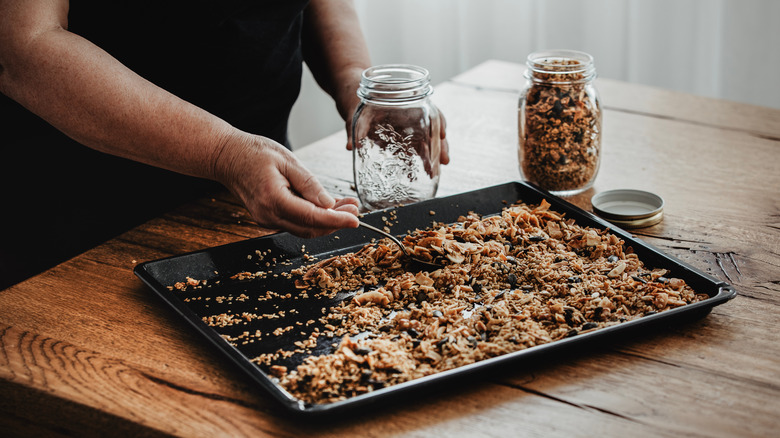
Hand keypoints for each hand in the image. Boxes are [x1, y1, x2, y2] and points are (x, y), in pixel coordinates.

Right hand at [215, 132, 358, 237]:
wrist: (226, 156)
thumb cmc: (254, 153)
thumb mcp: (287, 161)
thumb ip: (309, 184)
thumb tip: (329, 203)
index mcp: (274, 200)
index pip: (312, 218)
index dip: (337, 220)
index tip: (355, 219)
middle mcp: (268, 216)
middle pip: (310, 229)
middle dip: (336, 222)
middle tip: (355, 208)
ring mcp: (266, 219)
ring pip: (304, 229)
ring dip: (327, 220)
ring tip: (346, 205)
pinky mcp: (268, 217)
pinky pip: (295, 222)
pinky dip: (313, 217)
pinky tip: (326, 205)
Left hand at [346, 105, 449, 165]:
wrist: (351, 100)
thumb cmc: (354, 101)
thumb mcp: (352, 113)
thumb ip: (352, 130)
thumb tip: (350, 146)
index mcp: (402, 104)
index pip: (427, 109)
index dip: (438, 121)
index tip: (442, 133)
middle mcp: (408, 116)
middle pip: (431, 128)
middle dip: (440, 144)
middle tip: (445, 161)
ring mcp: (405, 128)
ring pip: (426, 140)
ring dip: (433, 155)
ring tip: (435, 171)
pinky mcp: (399, 138)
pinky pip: (414, 148)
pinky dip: (420, 159)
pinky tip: (424, 171)